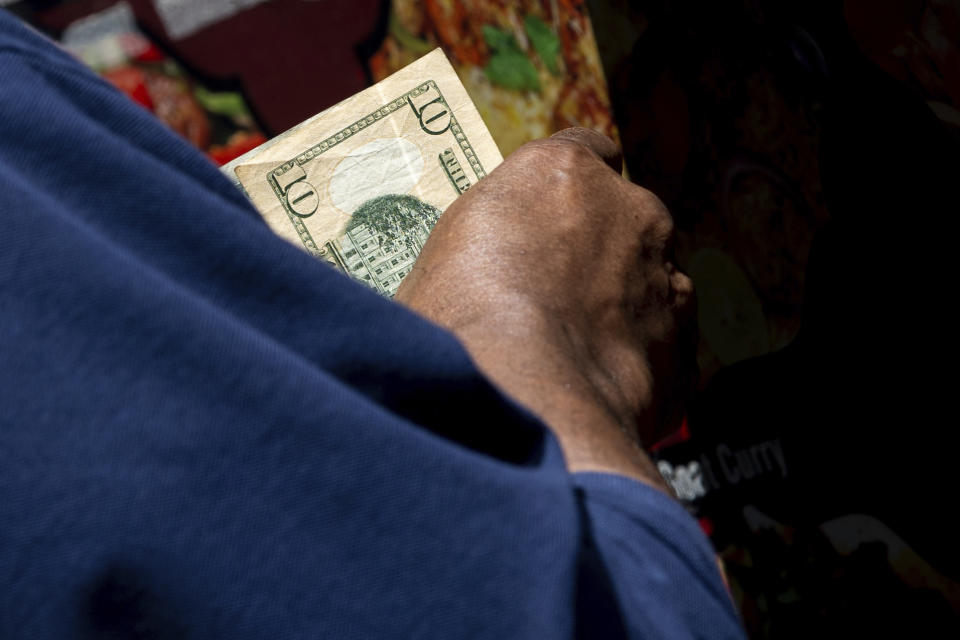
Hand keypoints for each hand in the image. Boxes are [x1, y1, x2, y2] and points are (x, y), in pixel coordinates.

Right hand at [395, 129, 695, 489]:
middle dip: (598, 251)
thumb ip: (490, 241)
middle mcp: (631, 212)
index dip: (569, 189)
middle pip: (624, 220)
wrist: (518, 397)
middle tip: (555, 297)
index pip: (586, 152)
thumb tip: (487, 266)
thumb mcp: (448, 254)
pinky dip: (638, 360)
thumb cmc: (456, 319)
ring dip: (623, 305)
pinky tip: (595, 388)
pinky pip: (663, 345)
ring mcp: (667, 279)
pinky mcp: (684, 347)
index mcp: (565, 172)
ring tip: (574, 352)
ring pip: (651, 282)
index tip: (552, 215)